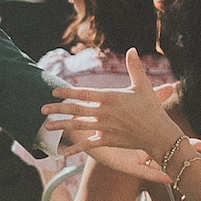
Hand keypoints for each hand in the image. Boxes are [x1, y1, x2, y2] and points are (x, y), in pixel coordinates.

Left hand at [42, 49, 190, 176]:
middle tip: (42, 109)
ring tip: (46, 126)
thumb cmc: (152, 108)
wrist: (159, 133)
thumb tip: (132, 49)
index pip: (84, 93)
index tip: (54, 91)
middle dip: (57, 109)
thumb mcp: (143, 85)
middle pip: (76, 110)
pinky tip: (63, 152)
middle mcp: (104, 112)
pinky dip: (75, 148)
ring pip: (78, 126)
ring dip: (61, 126)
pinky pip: (88, 145)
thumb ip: (134, 67)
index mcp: (110, 97)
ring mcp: (105, 128)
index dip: (67, 92)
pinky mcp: (108, 141)